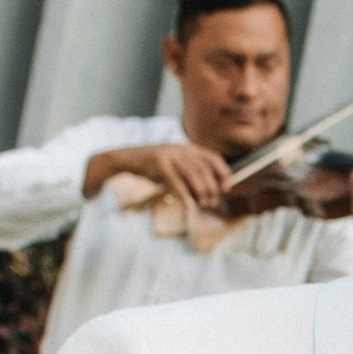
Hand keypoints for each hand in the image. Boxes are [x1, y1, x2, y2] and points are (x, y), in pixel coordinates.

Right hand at [84, 137, 224, 203]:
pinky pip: (175, 180)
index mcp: (188, 148)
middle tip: (211, 202)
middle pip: (204, 169)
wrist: (127, 159)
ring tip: (203, 204)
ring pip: (192, 174)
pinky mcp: (158, 162)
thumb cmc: (154, 168)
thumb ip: (191, 175)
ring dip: (201, 192)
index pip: (213, 157)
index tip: (225, 188)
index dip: (223, 173)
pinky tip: (189, 205)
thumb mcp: (175, 167)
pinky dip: (184, 194)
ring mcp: (169, 154)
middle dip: (211, 188)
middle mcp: (181, 148)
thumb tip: (212, 193)